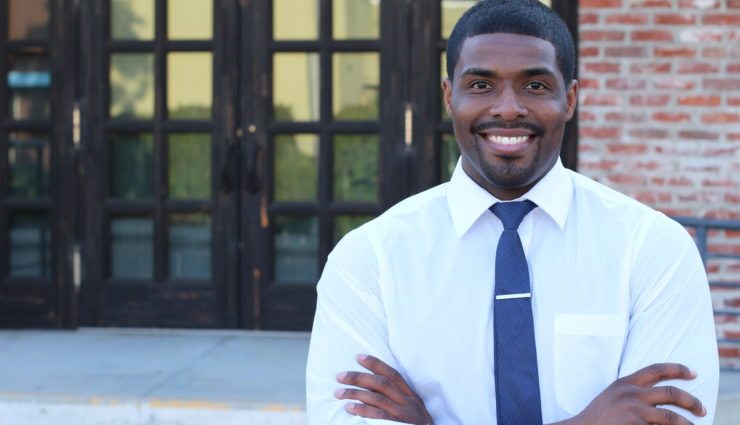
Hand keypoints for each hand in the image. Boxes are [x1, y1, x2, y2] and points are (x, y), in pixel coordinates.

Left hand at [335, 354, 432, 424]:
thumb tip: (371, 388)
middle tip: (340, 376)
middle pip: (381, 384)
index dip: (376, 364)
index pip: (392, 374)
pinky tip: (349, 408)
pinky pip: (378, 416)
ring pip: (377, 399)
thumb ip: (396, 397)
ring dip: (355, 394)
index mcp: (410, 395)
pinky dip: (363, 411)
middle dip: (359, 378)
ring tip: (338, 393)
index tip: (359, 357)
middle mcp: (407, 402)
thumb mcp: (412, 408)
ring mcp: (402, 414)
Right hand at [562, 363, 705, 424]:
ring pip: (671, 417)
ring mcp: (634, 412)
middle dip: (691, 401)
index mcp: (626, 382)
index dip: (677, 368)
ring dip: (687, 424)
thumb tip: (660, 395)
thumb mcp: (613, 395)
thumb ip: (632, 391)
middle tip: (702, 409)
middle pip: (671, 392)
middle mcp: (631, 394)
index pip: (656, 369)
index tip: (692, 373)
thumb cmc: (599, 416)